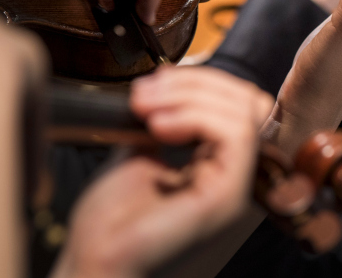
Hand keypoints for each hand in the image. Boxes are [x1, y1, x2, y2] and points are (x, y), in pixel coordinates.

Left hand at [52, 67, 273, 277]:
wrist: (93, 265)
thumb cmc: (110, 225)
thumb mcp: (140, 154)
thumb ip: (164, 123)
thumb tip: (169, 82)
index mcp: (220, 167)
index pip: (240, 105)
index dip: (201, 83)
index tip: (153, 83)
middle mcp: (236, 177)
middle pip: (248, 102)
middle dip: (196, 82)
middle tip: (145, 92)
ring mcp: (236, 188)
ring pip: (244, 111)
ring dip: (190, 95)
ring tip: (145, 106)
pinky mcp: (228, 197)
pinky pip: (236, 135)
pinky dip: (197, 115)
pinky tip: (159, 124)